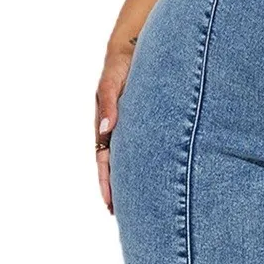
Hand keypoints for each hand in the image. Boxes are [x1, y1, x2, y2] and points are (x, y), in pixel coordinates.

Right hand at [95, 47, 132, 213]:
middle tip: (124, 217)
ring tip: (142, 207)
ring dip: (133, 182)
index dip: (107, 183)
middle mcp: (117, 131)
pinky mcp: (147, 124)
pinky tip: (159, 179)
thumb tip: (104, 131)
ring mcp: (132, 129)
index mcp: (106, 125)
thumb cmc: (121, 63)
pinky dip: (148, 166)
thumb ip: (108, 102)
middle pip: (117, 167)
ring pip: (132, 161)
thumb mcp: (111, 80)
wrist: (138, 46)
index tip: (110, 204)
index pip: (104, 161)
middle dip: (119, 191)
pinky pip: (147, 149)